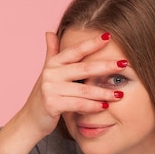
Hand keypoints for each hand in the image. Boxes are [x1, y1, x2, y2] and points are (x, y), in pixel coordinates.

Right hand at [0, 31, 125, 153]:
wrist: (30, 120)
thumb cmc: (43, 97)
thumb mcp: (47, 73)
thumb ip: (51, 53)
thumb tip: (49, 33)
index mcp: (53, 64)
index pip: (75, 51)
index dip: (92, 43)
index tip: (109, 36)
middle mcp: (50, 73)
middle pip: (83, 68)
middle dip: (106, 66)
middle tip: (125, 64)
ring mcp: (50, 89)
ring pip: (83, 89)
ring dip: (103, 92)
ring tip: (119, 94)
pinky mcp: (51, 104)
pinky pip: (78, 104)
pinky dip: (92, 106)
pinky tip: (104, 107)